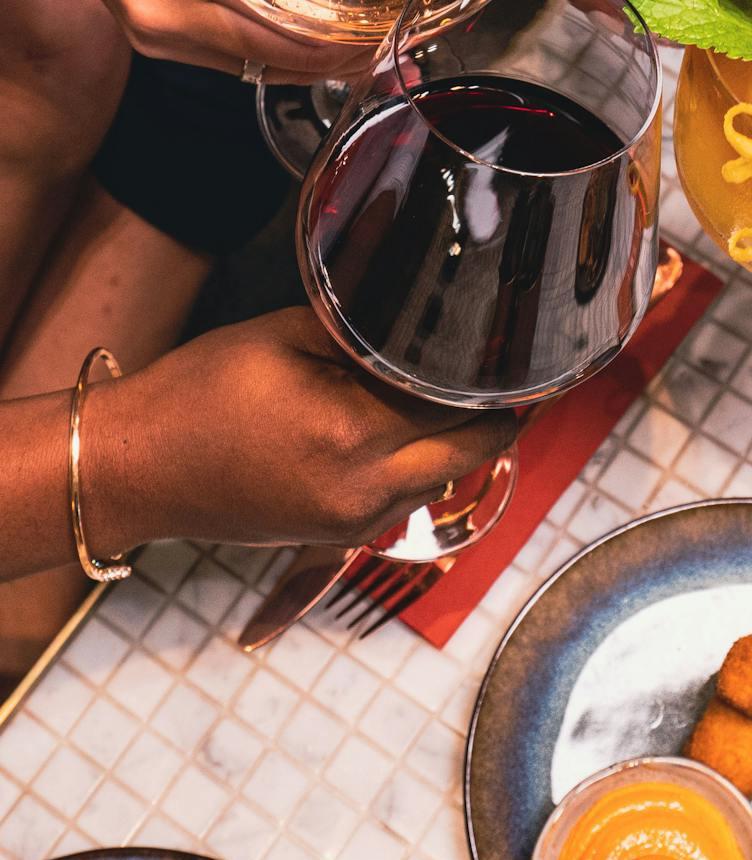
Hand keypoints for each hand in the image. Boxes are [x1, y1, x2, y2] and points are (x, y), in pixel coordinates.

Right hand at [14, 0, 368, 80]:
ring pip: (252, 66)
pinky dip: (270, 52)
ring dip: (309, 62)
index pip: (287, 26)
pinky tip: (306, 41)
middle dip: (340, 56)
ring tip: (360, 45)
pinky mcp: (146, 34)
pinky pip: (224, 58)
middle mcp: (165, 10)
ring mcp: (152, 29)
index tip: (390, 25)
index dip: (346, 36)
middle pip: (276, 59)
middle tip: (389, 42)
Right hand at [89, 308, 517, 552]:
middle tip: (498, 371)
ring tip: (449, 389)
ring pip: (443, 479)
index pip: (460, 405)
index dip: (492, 377)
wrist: (133, 469)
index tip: (510, 350)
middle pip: (473, 452)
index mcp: (356, 433)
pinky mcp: (336, 537)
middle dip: (492, 413)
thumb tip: (429, 322)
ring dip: (455, 441)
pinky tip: (402, 427)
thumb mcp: (287, 335)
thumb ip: (368, 332)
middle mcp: (366, 490)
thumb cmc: (199, 393)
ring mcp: (353, 523)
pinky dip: (417, 466)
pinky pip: (403, 501)